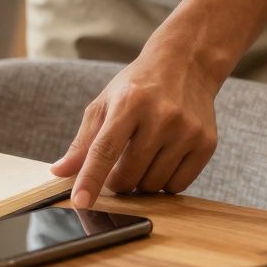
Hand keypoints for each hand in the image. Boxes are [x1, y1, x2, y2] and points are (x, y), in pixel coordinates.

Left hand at [51, 46, 221, 208]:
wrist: (186, 65)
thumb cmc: (138, 87)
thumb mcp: (105, 104)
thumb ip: (83, 141)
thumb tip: (59, 172)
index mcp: (129, 102)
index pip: (105, 149)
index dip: (90, 178)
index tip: (80, 201)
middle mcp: (161, 116)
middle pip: (128, 174)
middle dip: (116, 181)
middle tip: (117, 167)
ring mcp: (187, 130)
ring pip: (153, 185)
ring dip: (140, 182)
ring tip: (142, 157)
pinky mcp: (206, 143)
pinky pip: (177, 186)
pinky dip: (164, 182)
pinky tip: (162, 160)